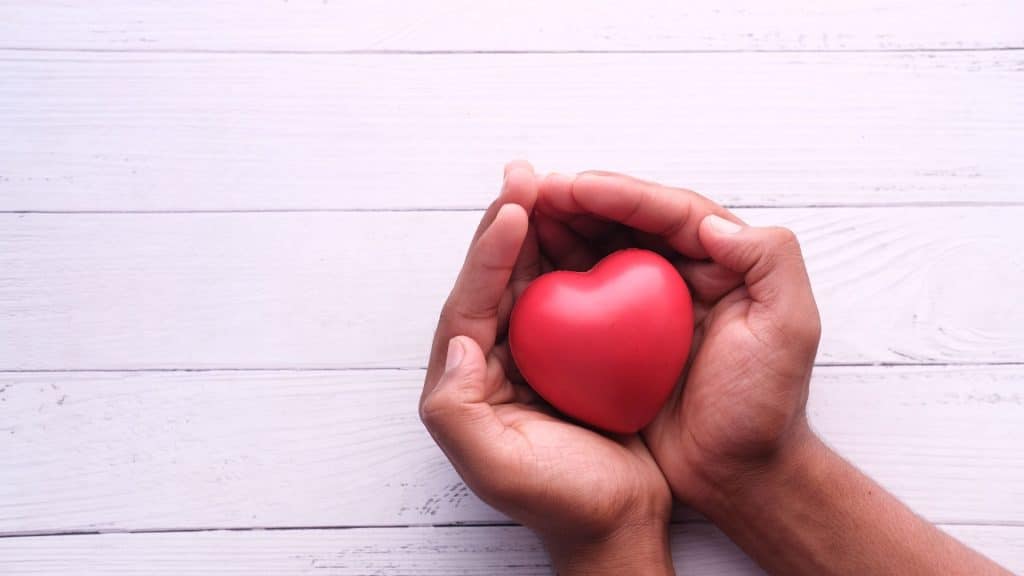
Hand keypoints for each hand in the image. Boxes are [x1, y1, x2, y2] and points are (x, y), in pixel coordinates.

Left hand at [420, 162, 673, 574]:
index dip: (489, 251)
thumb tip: (458, 342)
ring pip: (532, 276)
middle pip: (498, 275)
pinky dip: (579, 258)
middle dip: (507, 222)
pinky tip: (594, 230)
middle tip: (524, 172)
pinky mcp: (575, 353)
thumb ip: (457, 408)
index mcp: (468, 376)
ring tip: (553, 184)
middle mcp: (495, 356)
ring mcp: (535, 352)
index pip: (472, 299)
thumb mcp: (495, 466)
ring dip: (540, 229)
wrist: (616, 524)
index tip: (514, 207)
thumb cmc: (558, 499)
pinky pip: (572, 294)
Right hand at [535, 171, 819, 506]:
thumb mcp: (790, 328)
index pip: (670, 213)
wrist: (737, 474)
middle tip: (534, 189)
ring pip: (601, 249)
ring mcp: (647, 306)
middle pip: (628, 221)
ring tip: (520, 213)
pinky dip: (556, 274)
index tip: (575, 186)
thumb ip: (771, 260)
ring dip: (563, 228)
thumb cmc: (765, 406)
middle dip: (581, 200)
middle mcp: (683, 273)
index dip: (622, 194)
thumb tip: (711, 222)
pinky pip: (584, 294)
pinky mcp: (620, 338)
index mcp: (724, 261)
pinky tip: (526, 268)